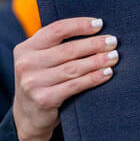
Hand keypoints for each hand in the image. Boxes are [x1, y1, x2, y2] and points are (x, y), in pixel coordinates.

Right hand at [11, 17, 118, 140]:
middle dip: (94, 44)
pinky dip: (94, 78)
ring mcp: (33, 83)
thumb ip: (56, 45)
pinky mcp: (44, 99)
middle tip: (113, 41)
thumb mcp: (40, 60)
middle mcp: (26, 64)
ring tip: (114, 56)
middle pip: (68, 49)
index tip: (100, 24)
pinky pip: (75, 85)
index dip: (80, 25)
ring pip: (74, 68)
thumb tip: (94, 28)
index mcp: (25, 48)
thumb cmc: (42, 81)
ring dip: (97, 61)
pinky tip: (107, 73)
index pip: (56, 30)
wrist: (28, 117)